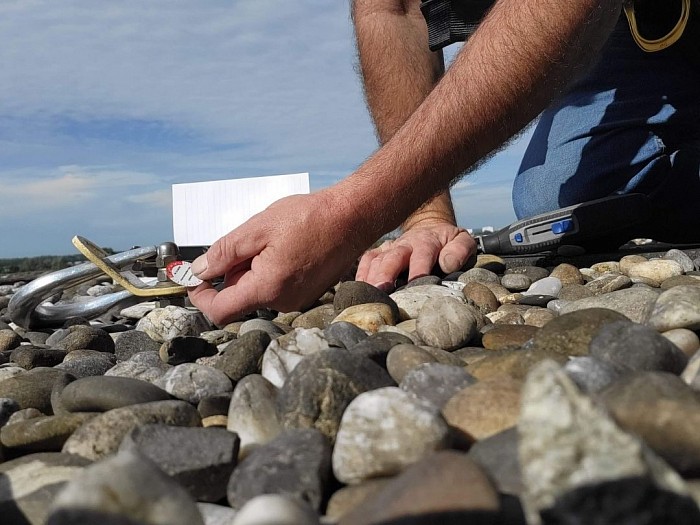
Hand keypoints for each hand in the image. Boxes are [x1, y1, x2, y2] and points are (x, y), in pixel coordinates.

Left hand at [187, 191, 368, 325]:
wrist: (352, 217)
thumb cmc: (310, 218)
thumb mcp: (257, 228)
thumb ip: (224, 253)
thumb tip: (200, 271)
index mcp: (267, 288)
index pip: (220, 311)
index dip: (201, 297)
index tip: (196, 279)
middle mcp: (282, 301)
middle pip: (239, 298)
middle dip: (232, 274)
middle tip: (246, 242)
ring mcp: (296, 299)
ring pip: (257, 292)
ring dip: (251, 270)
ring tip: (270, 240)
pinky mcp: (306, 293)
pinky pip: (275, 288)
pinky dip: (268, 271)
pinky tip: (283, 247)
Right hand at [355, 220, 476, 290]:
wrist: (430, 227)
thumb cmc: (448, 242)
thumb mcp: (462, 241)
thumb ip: (459, 251)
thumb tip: (448, 264)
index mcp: (427, 242)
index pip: (422, 255)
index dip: (417, 270)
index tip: (414, 287)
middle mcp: (405, 244)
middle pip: (393, 257)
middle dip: (386, 274)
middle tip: (381, 291)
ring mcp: (390, 248)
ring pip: (376, 260)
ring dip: (371, 278)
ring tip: (367, 297)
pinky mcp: (379, 253)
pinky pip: (366, 261)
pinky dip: (360, 274)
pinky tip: (358, 290)